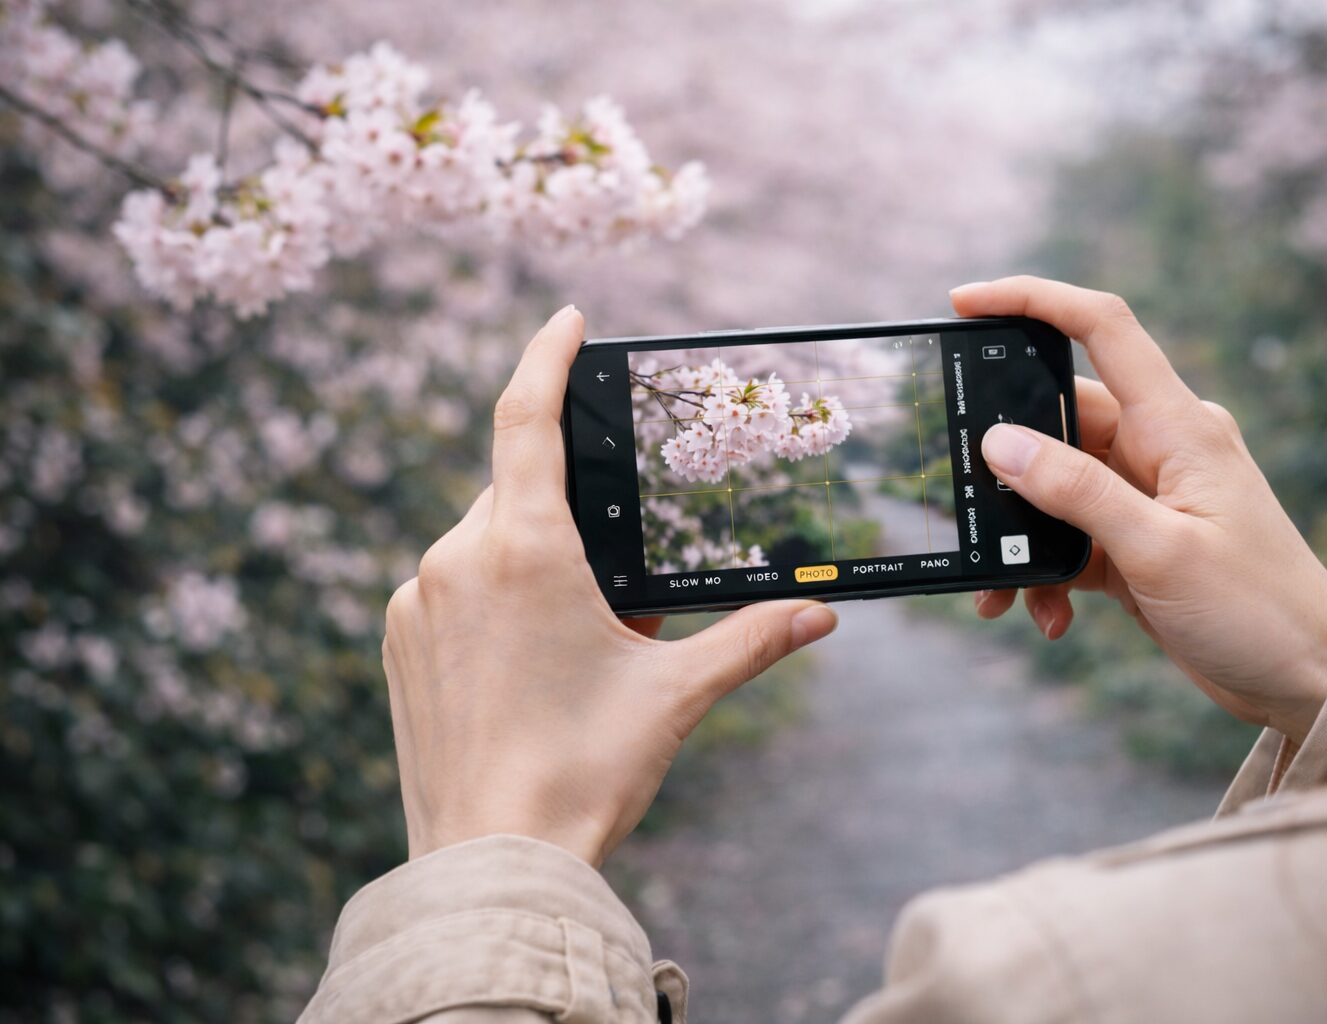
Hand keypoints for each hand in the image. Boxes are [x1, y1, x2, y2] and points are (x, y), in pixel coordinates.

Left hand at [382, 305, 838, 865]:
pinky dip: (493, 598)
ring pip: (482, 542)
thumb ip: (751, 639)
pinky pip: (450, 588)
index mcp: (522, 549)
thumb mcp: (676, 694)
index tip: (565, 319)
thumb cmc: (582, 772)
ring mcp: (414, 602)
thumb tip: (821, 614)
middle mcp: (454, 559)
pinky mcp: (396, 643)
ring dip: (532, 562)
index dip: (545, 355)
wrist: (490, 861)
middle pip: (516, 490)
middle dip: (569, 513)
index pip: (524, 416)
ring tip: (579, 640)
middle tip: (618, 582)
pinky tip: (529, 664)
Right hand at [951, 277, 1326, 742]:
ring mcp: (1147, 495)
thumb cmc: (1258, 611)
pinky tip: (1047, 615)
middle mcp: (1160, 448)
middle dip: (1004, 465)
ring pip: (1053, 487)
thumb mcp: (1159, 551)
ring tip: (1004, 591)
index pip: (1102, 329)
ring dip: (1022, 536)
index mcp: (1177, 427)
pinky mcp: (1135, 541)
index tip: (967, 303)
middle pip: (1058, 420)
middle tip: (963, 503)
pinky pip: (1068, 536)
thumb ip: (1077, 493)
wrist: (1308, 681)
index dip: (1034, 300)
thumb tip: (1001, 444)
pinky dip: (1046, 571)